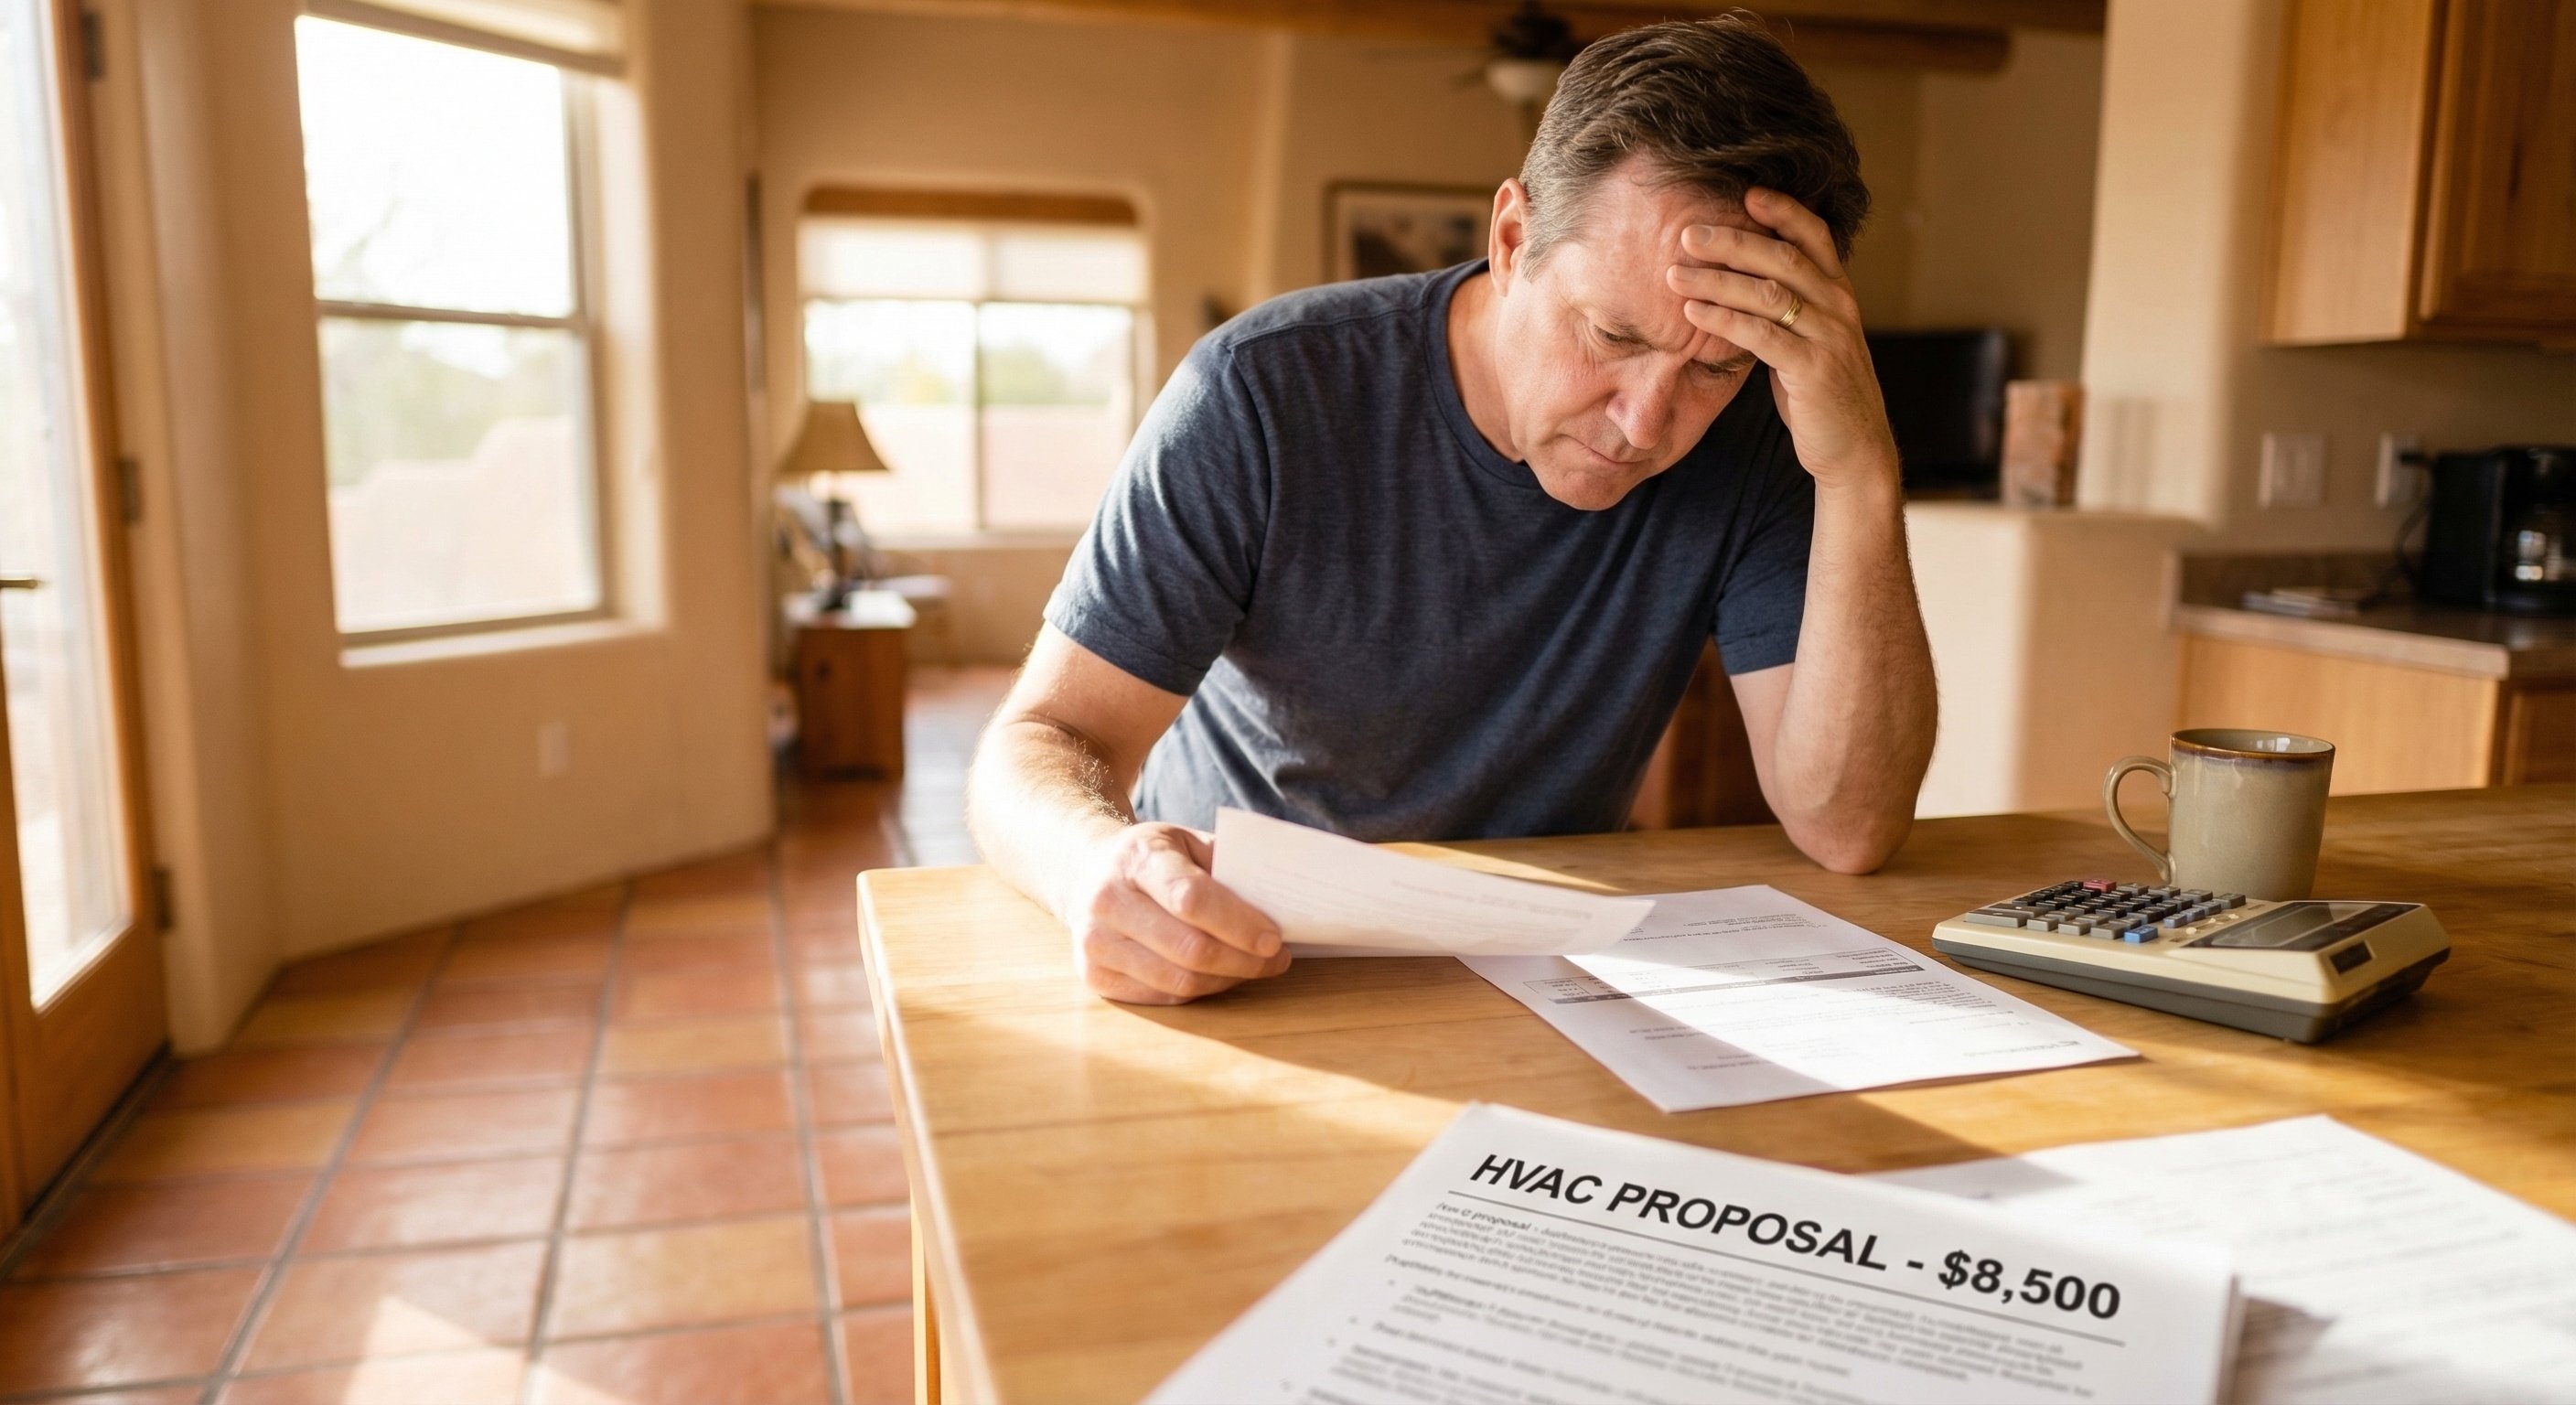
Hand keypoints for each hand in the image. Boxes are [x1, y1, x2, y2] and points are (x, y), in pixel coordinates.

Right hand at [1057, 822, 1289, 1003]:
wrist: (1085, 872)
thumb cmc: (1153, 857)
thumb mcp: (1186, 841)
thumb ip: (1226, 868)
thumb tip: (1279, 907)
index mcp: (1137, 858)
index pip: (1191, 898)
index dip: (1238, 924)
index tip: (1274, 938)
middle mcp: (1107, 900)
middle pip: (1188, 948)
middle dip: (1243, 959)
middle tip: (1276, 959)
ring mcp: (1096, 942)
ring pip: (1177, 980)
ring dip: (1226, 980)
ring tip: (1253, 968)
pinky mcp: (1094, 975)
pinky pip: (1162, 997)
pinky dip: (1200, 991)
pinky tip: (1219, 976)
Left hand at [1665, 188, 1899, 494]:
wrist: (1854, 448)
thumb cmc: (1820, 393)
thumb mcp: (1807, 341)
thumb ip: (1784, 309)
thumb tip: (1737, 282)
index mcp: (1838, 294)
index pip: (1815, 237)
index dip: (1783, 211)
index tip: (1745, 193)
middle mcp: (1839, 307)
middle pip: (1783, 258)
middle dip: (1732, 241)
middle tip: (1687, 233)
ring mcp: (1829, 337)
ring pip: (1769, 293)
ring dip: (1717, 280)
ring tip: (1675, 274)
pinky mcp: (1812, 369)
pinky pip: (1762, 335)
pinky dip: (1723, 320)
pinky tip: (1692, 312)